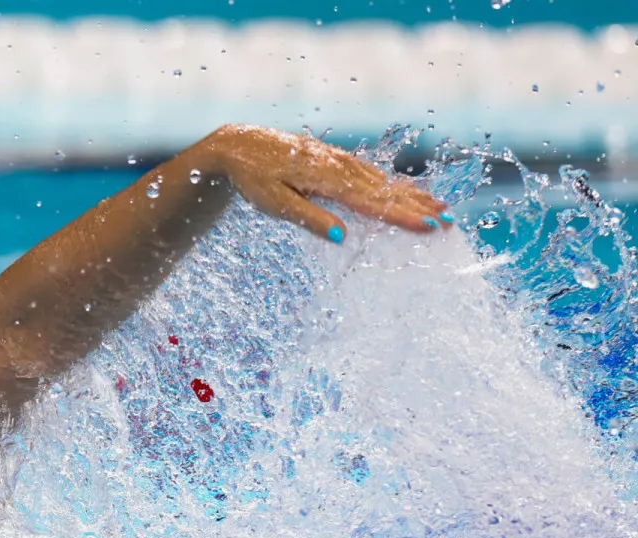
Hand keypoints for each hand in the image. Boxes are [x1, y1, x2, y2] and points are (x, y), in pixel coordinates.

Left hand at [195, 124, 451, 241]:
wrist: (240, 145)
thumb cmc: (254, 179)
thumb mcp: (275, 204)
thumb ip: (309, 219)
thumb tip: (342, 238)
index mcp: (328, 179)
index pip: (372, 203)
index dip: (403, 216)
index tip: (430, 227)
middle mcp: (341, 167)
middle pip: (387, 190)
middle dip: (420, 207)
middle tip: (451, 222)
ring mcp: (341, 161)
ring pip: (384, 181)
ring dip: (414, 195)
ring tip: (441, 207)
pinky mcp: (337, 159)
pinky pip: (373, 174)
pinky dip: (395, 184)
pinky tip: (409, 191)